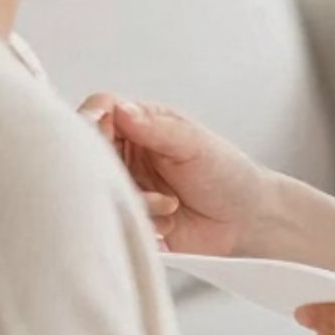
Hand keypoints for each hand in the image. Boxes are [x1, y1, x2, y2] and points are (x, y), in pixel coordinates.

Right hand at [77, 94, 267, 254]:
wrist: (246, 221)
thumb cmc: (227, 173)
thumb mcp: (195, 144)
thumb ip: (157, 128)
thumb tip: (121, 109)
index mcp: (140, 125)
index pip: (100, 111)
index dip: (91, 121)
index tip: (98, 132)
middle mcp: (126, 154)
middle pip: (88, 152)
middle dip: (111, 171)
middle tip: (140, 183)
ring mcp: (125, 186)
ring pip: (98, 190)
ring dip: (135, 202)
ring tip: (169, 205)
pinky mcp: (127, 218)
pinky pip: (113, 220)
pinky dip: (140, 224)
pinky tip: (167, 225)